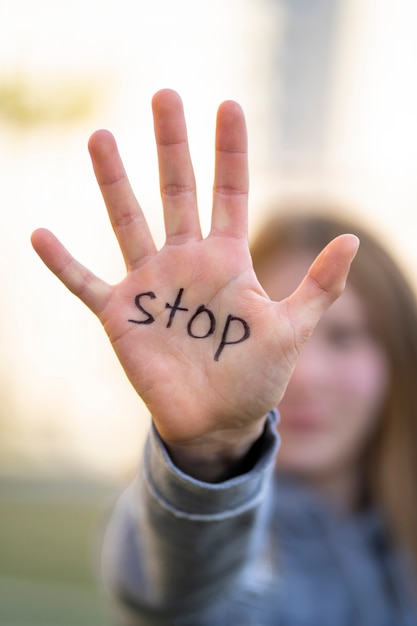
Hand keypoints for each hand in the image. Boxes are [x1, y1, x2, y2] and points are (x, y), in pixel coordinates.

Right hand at [31, 90, 357, 478]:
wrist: (217, 419)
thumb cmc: (255, 376)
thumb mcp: (293, 329)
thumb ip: (319, 286)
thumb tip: (352, 239)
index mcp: (228, 260)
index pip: (230, 192)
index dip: (231, 151)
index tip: (229, 105)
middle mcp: (187, 261)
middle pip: (177, 191)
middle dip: (172, 145)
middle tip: (166, 96)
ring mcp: (151, 285)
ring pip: (129, 222)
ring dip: (114, 182)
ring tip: (100, 137)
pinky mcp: (121, 315)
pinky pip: (85, 283)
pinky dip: (63, 263)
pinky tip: (39, 234)